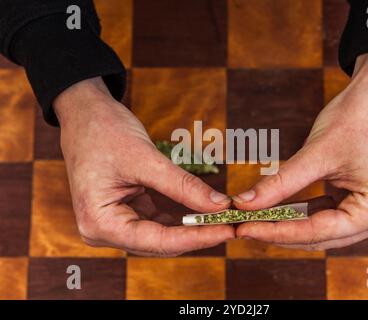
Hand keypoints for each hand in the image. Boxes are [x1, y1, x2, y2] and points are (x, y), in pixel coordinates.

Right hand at [54, 77, 233, 255]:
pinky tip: (204, 210)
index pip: (157, 241)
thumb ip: (183, 186)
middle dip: (197, 233)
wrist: (84, 114)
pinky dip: (181, 216)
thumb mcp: (146, 159)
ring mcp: (114, 223)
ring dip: (191, 227)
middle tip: (232, 224)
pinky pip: (158, 221)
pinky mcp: (125, 212)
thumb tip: (220, 205)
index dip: (196, 237)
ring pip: (162, 235)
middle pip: (160, 242)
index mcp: (100, 223)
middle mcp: (104, 231)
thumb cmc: (103, 131)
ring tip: (223, 218)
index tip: (227, 230)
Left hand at [233, 51, 367, 249]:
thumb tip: (242, 204)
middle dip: (279, 231)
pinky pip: (326, 217)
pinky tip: (275, 210)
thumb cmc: (356, 117)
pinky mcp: (363, 204)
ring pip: (321, 230)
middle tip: (242, 227)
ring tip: (253, 221)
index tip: (243, 230)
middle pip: (319, 236)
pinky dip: (302, 213)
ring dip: (288, 224)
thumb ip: (278, 183)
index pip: (317, 232)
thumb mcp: (315, 153)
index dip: (276, 233)